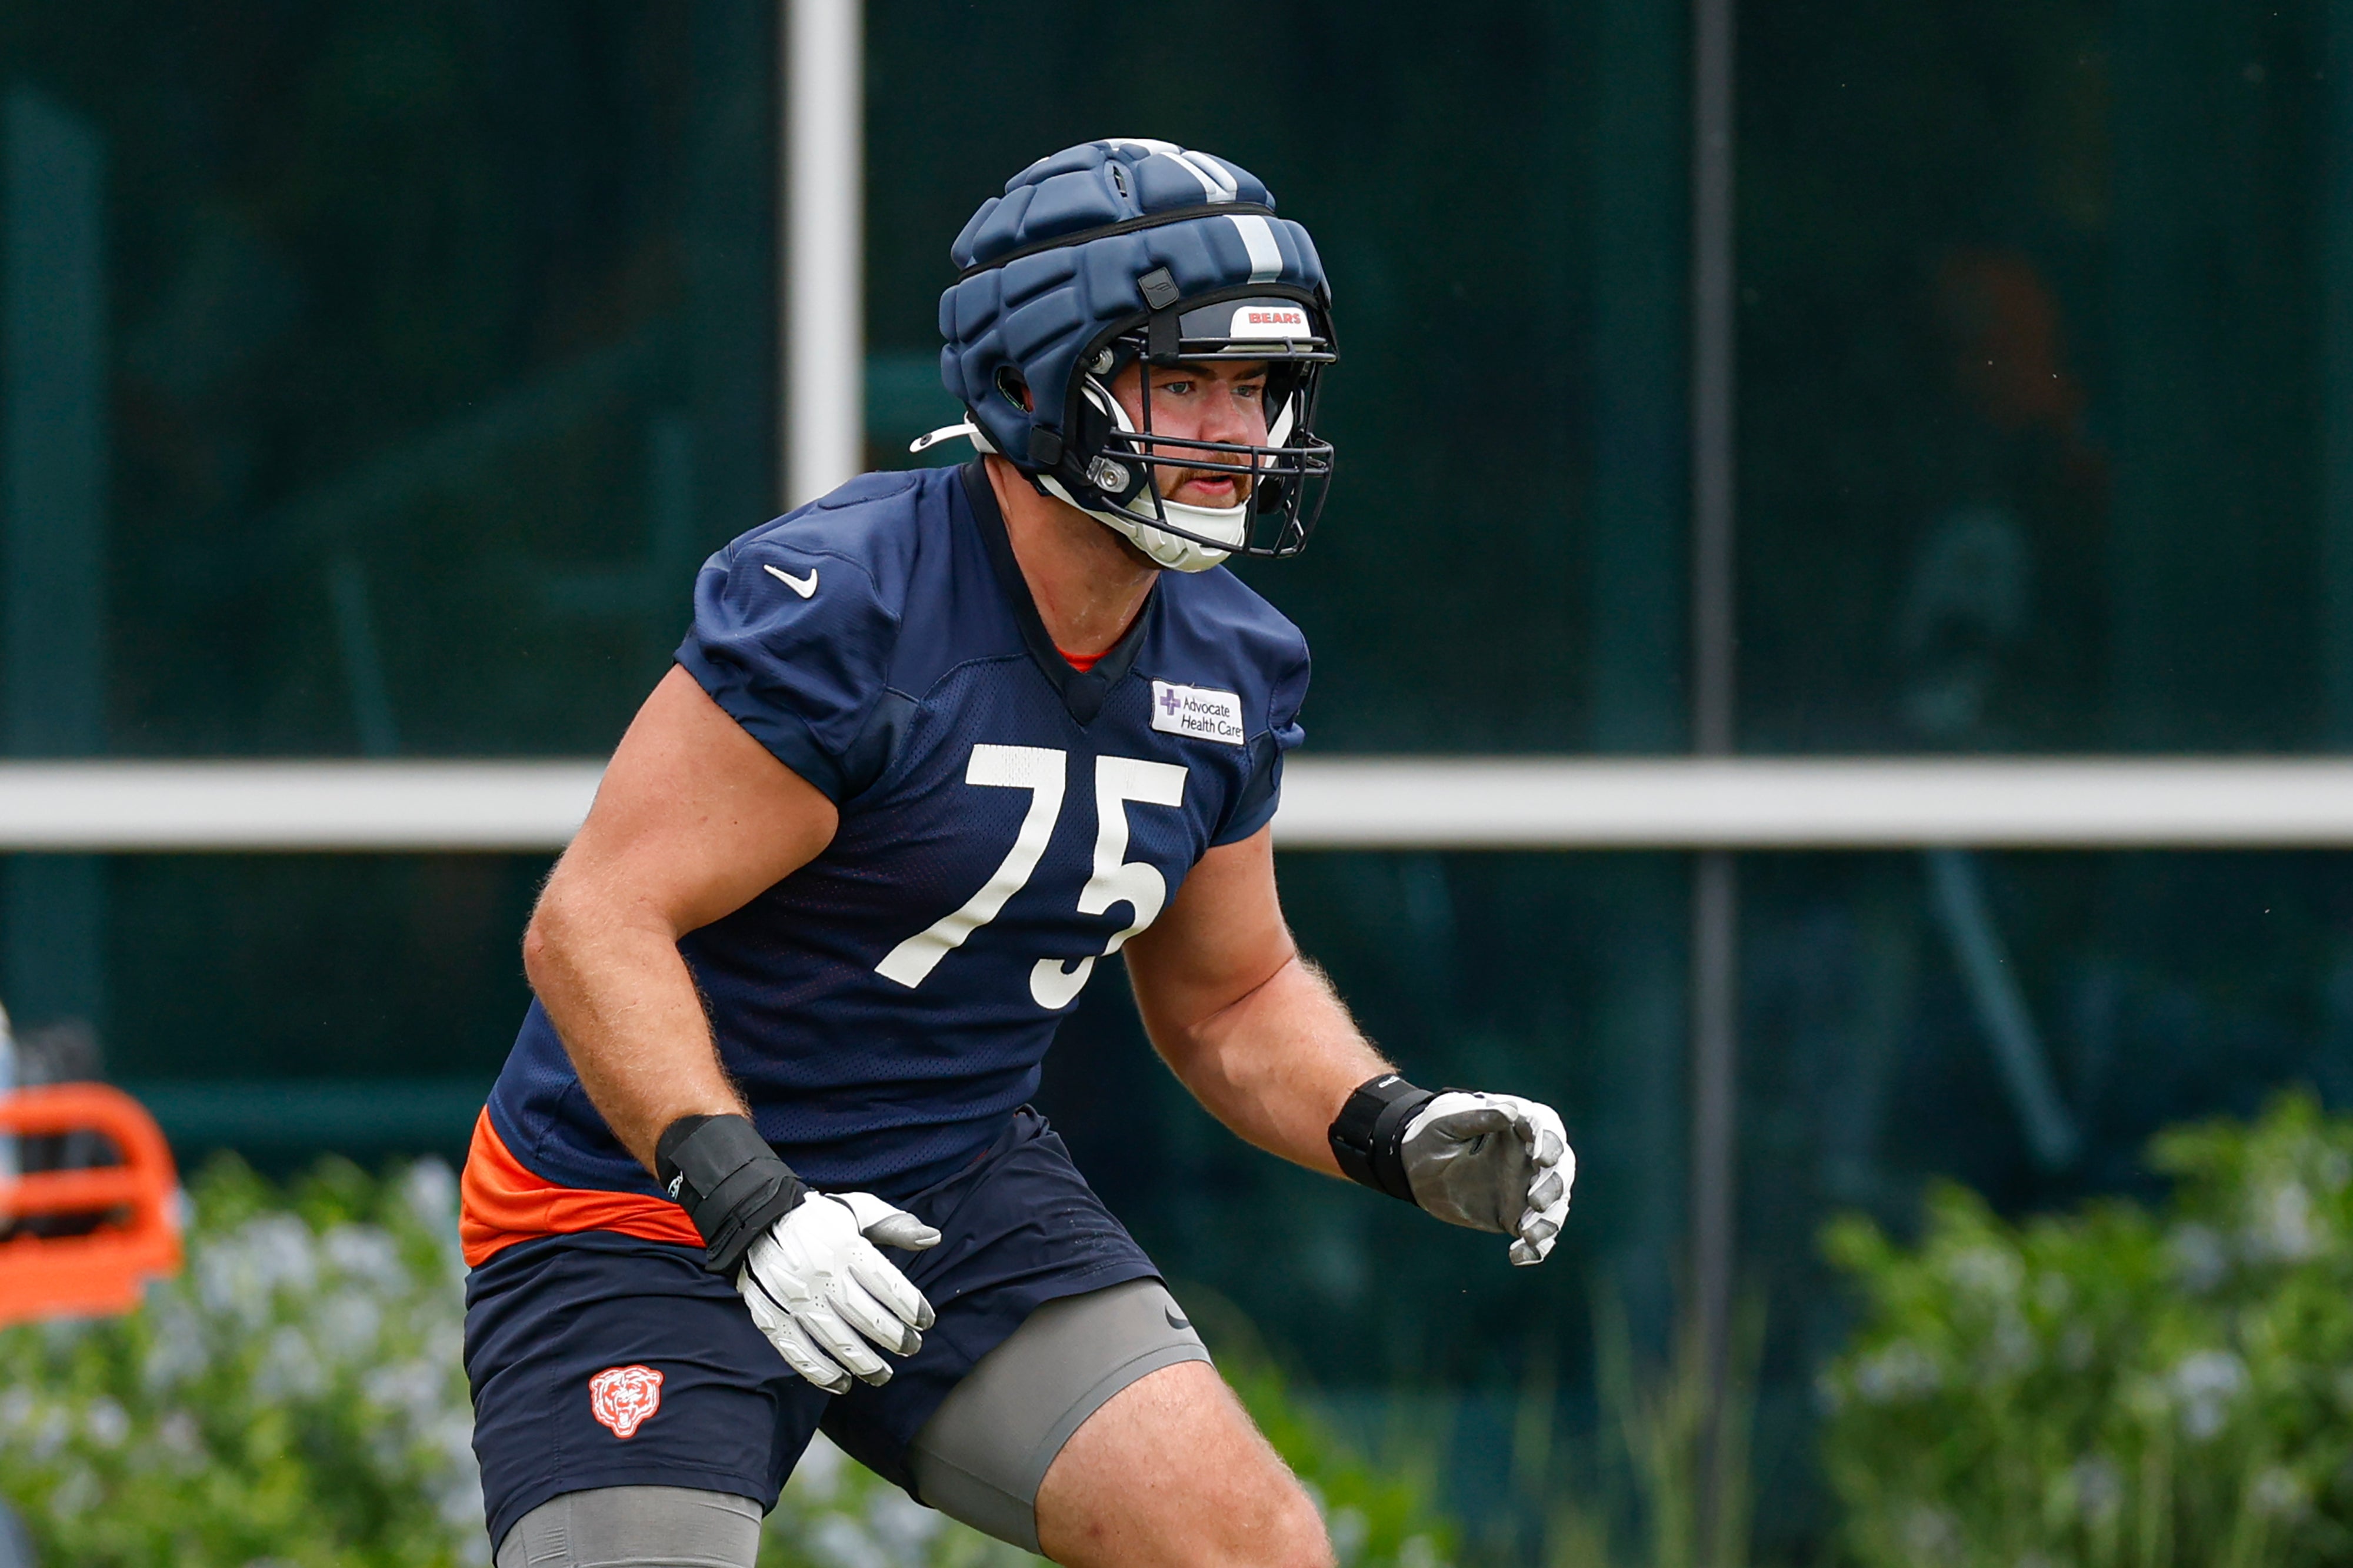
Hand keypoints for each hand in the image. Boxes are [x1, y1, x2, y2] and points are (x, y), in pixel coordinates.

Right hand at [738, 1190, 940, 1392]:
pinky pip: (796, 1351)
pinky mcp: (770, 1316)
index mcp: (845, 1246)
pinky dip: (819, 1372)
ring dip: (862, 1363)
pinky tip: (841, 1383)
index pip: (886, 1283)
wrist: (756, 1221)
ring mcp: (792, 1298)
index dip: (910, 1306)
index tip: (926, 1321)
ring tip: (882, 1375)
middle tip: (911, 1348)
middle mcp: (819, 1273)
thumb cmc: (820, 1220)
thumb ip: (895, 1225)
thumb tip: (933, 1238)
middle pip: (863, 1315)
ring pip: (833, 1339)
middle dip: (892, 1337)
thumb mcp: (859, 1210)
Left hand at [1399, 1092, 1573, 1265]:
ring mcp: (1527, 1187)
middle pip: (1560, 1170)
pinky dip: (1535, 1248)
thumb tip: (1510, 1112)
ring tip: (1527, 1234)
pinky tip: (1518, 1256)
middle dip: (1553, 1186)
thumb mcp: (1448, 1122)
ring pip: (1555, 1205)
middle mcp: (1531, 1156)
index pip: (1547, 1128)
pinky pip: (1536, 1234)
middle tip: (1535, 1202)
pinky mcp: (1517, 1214)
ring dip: (1548, 1221)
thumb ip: (1478, 1117)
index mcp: (1518, 1125)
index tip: (1541, 1159)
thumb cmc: (1434, 1134)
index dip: (1549, 1143)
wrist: (1417, 1166)